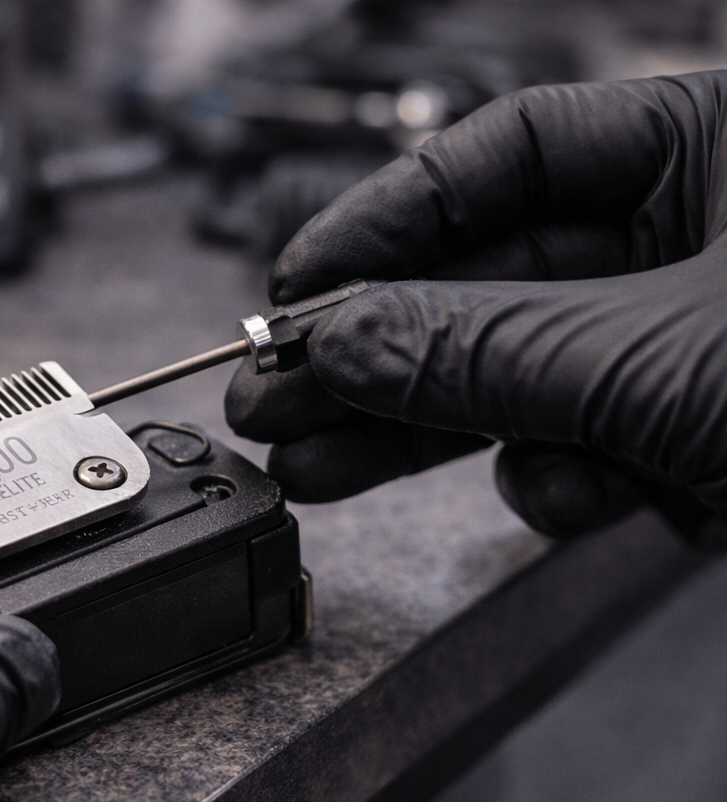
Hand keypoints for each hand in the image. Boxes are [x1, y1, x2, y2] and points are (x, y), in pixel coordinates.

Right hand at [225, 72, 726, 541]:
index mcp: (715, 149)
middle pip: (491, 278)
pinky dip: (555, 480)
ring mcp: (689, 340)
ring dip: (416, 428)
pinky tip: (548, 494)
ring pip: (519, 373)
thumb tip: (348, 343)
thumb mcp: (662, 356)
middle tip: (275, 392)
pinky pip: (585, 445)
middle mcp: (695, 235)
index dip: (388, 217)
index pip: (511, 149)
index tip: (301, 284)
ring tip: (312, 462)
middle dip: (377, 349)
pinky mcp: (690, 435)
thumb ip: (491, 350)